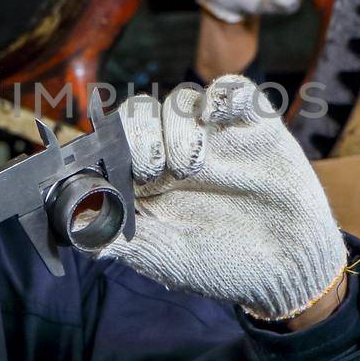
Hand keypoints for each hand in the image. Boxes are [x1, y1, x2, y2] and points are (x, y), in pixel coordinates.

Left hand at [102, 75, 347, 321]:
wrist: (287, 271)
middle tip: (153, 170)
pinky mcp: (254, 125)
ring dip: (177, 127)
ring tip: (192, 166)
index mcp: (143, 177)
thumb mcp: (164, 258)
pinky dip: (224, 93)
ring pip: (180, 99)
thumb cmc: (220, 265)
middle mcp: (173, 149)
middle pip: (140, 112)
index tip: (117, 173)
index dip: (106, 147)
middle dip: (138, 135)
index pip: (111, 139)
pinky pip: (234, 89)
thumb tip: (73, 230)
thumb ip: (119, 239)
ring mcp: (213, 134)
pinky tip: (219, 114)